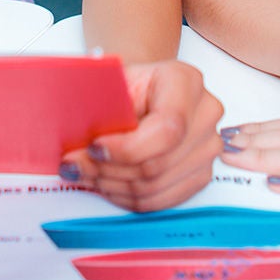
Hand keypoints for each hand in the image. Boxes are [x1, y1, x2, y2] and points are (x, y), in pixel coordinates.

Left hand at [59, 59, 223, 210]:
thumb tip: (72, 127)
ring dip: (113, 186)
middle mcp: (205, 114)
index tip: (93, 148)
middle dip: (109, 170)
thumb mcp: (112, 79)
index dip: (128, 148)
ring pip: (156, 186)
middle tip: (73, 164)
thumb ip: (99, 100)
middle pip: (158, 163)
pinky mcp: (201, 174)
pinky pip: (161, 200)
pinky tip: (105, 184)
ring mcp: (208, 148)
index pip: (167, 127)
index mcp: (185, 81)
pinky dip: (127, 197)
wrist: (146, 90)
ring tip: (84, 174)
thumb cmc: (129, 83)